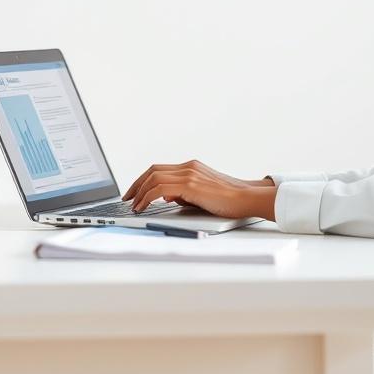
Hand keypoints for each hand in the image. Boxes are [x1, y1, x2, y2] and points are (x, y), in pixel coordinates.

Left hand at [122, 159, 276, 219]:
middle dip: (136, 185)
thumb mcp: (201, 194)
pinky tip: (144, 206)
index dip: (143, 180)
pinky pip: (160, 188)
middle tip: (127, 198)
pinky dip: (148, 197)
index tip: (134, 192)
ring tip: (134, 206)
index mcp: (191, 167)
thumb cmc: (228, 200)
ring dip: (139, 192)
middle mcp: (188, 167)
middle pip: (152, 170)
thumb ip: (184, 193)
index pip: (159, 169)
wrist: (246, 199)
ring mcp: (189, 174)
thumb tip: (167, 197)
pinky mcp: (190, 185)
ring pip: (154, 178)